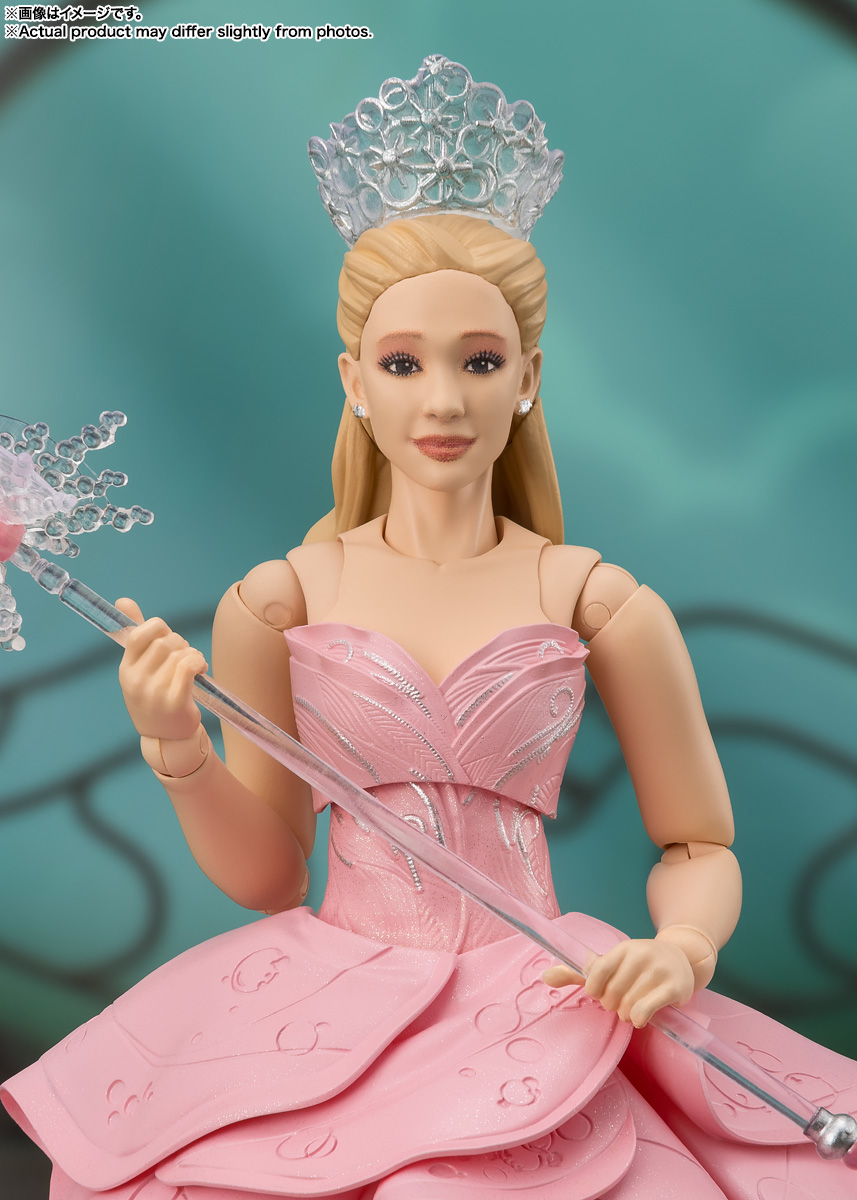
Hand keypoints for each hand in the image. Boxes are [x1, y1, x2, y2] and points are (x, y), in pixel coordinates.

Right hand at [115, 598, 207, 740]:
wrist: (167, 738)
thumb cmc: (155, 696)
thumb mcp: (140, 668)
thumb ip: (135, 633)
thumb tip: (123, 600)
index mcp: (126, 669)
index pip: (139, 634)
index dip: (158, 628)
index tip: (167, 638)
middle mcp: (137, 680)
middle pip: (164, 642)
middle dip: (179, 642)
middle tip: (184, 655)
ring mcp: (155, 692)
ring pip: (180, 653)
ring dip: (192, 654)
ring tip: (192, 666)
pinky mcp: (175, 701)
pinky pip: (190, 666)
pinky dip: (199, 662)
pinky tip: (200, 670)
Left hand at [542, 937, 694, 1027]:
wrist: (681, 958)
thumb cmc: (638, 966)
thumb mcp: (611, 964)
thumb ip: (578, 972)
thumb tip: (544, 977)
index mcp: (622, 949)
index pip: (595, 972)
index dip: (594, 990)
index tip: (601, 992)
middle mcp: (640, 955)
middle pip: (611, 995)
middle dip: (613, 1005)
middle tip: (622, 1001)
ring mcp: (658, 970)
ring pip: (627, 1007)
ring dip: (628, 1015)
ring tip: (635, 1007)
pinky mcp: (674, 987)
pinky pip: (644, 1011)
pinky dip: (639, 1019)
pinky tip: (643, 1016)